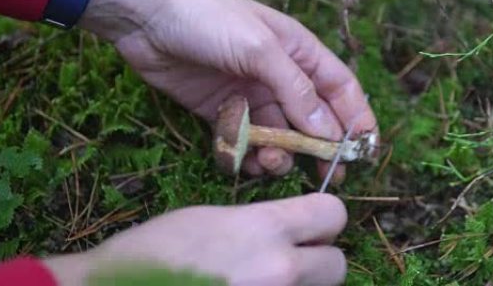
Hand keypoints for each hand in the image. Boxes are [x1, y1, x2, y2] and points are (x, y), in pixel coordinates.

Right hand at [43, 194, 347, 285]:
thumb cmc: (154, 253)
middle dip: (318, 262)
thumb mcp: (210, 221)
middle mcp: (280, 268)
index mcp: (263, 228)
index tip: (309, 226)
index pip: (333, 213)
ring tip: (260, 282)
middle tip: (286, 263)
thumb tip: (288, 234)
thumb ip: (258, 225)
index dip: (324, 219)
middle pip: (338, 265)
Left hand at [79, 0, 376, 178]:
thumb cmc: (209, 18)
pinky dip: (248, 154)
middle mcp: (279, 75)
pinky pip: (245, 141)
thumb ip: (295, 91)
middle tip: (325, 176)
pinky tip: (245, 161)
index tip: (367, 150)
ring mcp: (250, 95)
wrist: (145, 14)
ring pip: (279, 136)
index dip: (357, 118)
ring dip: (281, 155)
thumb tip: (329, 132)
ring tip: (272, 163)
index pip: (340, 88)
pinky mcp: (221, 111)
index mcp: (298, 51)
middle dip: (320, 147)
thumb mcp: (260, 49)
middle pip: (312, 118)